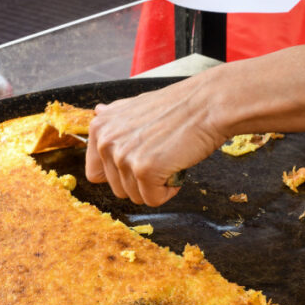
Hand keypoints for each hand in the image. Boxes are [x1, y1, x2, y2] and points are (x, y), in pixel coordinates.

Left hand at [85, 77, 228, 206]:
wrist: (208, 104)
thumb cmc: (178, 106)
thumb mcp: (137, 106)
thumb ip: (115, 117)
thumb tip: (98, 111)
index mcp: (100, 128)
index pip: (95, 174)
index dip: (121, 174)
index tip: (140, 160)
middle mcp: (106, 142)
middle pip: (118, 190)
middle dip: (141, 181)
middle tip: (162, 156)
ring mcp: (124, 157)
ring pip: (136, 197)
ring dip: (157, 185)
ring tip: (170, 158)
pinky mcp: (144, 171)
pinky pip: (153, 200)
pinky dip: (170, 190)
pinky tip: (178, 166)